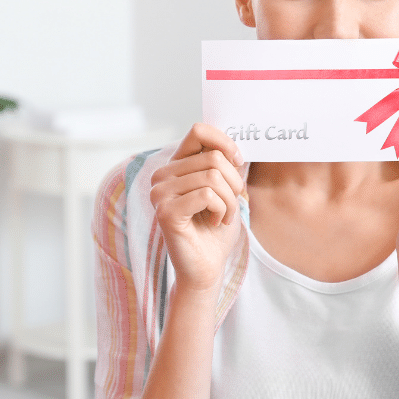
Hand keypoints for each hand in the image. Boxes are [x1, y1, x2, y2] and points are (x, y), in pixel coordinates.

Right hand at [149, 123, 245, 292]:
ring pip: (212, 176)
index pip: (198, 131)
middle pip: (213, 157)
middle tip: (230, 205)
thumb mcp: (227, 189)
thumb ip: (227, 164)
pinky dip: (222, 210)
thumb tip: (237, 143)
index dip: (225, 143)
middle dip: (234, 183)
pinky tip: (214, 222)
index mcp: (174, 166)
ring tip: (223, 216)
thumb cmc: (216, 229)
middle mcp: (161, 176)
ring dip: (230, 200)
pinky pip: (207, 195)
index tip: (238, 163)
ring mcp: (160, 193)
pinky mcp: (166, 212)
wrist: (207, 267)